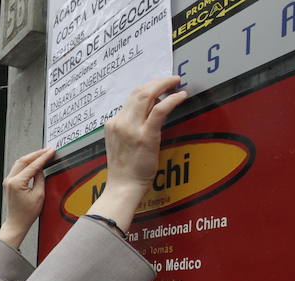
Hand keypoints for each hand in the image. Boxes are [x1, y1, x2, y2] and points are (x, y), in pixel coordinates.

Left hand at [0, 147, 55, 247]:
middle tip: (48, 150)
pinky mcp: (9, 183)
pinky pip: (18, 169)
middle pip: (24, 160)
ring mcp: (8, 181)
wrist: (17, 223)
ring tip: (43, 154)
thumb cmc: (26, 214)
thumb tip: (40, 169)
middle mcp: (10, 180)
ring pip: (20, 163)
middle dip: (37, 154)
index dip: (43, 157)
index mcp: (17, 183)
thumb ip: (40, 178)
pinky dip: (27, 164)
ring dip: (32, 157)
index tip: (51, 152)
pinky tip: (35, 163)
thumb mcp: (39, 195)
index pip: (32, 166)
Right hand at [89, 77, 187, 232]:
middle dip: (157, 82)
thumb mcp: (121, 143)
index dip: (148, 88)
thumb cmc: (125, 170)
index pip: (131, 98)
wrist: (123, 187)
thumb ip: (129, 127)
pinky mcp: (145, 136)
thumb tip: (148, 112)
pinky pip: (159, 110)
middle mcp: (120, 122)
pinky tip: (181, 96)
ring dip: (164, 85)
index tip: (160, 87)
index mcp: (113, 124)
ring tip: (176, 84)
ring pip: (147, 95)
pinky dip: (171, 100)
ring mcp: (131, 129)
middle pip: (138, 91)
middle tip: (171, 80)